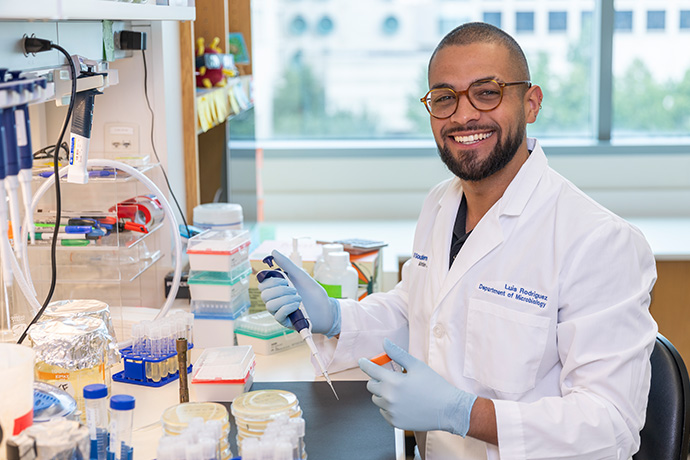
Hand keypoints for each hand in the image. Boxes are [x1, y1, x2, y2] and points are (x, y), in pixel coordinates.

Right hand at [258, 250, 340, 336]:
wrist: (327, 309)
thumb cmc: (314, 293)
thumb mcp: (301, 275)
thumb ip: (287, 264)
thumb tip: (273, 252)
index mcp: (278, 289)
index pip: (262, 284)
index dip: (270, 280)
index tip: (283, 279)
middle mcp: (276, 300)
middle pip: (264, 294)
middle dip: (279, 289)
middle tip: (293, 288)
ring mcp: (280, 311)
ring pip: (269, 305)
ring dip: (285, 298)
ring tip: (298, 297)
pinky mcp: (285, 322)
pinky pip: (278, 315)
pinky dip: (287, 307)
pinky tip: (297, 305)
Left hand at [358, 338, 476, 435]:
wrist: (448, 409)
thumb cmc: (434, 386)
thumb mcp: (416, 365)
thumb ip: (397, 354)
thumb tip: (385, 342)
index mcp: (393, 382)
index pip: (371, 370)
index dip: (365, 364)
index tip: (362, 361)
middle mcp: (389, 398)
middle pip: (371, 386)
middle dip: (376, 379)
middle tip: (389, 377)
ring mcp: (391, 412)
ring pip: (377, 399)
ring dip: (382, 393)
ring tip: (399, 391)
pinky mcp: (395, 422)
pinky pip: (383, 412)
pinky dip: (388, 406)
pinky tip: (402, 402)